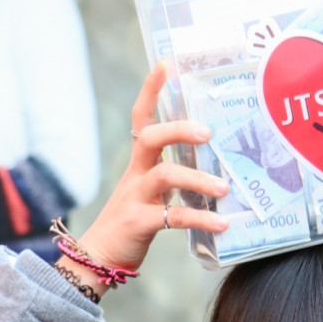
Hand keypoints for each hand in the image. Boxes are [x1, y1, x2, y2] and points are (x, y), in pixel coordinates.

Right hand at [77, 63, 229, 276]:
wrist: (98, 257)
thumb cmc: (131, 223)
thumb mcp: (150, 194)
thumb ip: (174, 178)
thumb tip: (214, 170)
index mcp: (138, 163)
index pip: (142, 118)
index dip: (151, 91)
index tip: (166, 64)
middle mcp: (135, 174)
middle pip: (151, 137)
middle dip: (179, 129)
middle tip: (208, 133)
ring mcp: (136, 197)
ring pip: (165, 175)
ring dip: (198, 178)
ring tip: (224, 188)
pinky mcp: (141, 222)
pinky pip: (175, 216)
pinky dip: (201, 218)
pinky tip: (222, 223)